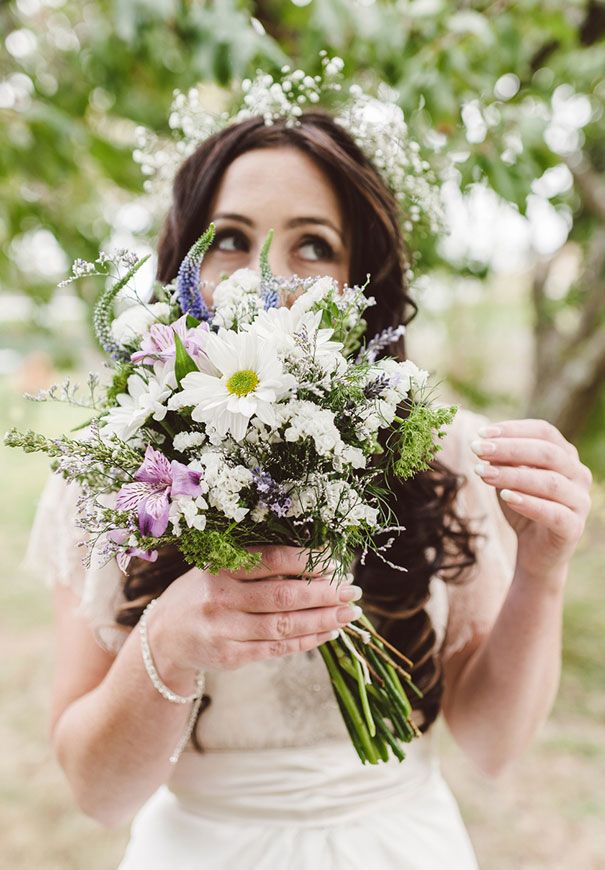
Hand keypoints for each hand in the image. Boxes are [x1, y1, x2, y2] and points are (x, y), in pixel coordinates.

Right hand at [146, 545, 361, 675]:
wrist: (163, 637)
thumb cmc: (202, 592)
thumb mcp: (218, 568)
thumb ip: (256, 563)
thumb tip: (317, 559)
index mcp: (220, 567)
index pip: (271, 559)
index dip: (307, 561)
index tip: (335, 562)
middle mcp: (221, 598)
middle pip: (283, 595)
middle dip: (324, 592)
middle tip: (352, 589)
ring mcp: (224, 631)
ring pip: (284, 626)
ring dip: (323, 619)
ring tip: (350, 613)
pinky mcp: (231, 657)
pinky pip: (277, 649)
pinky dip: (307, 641)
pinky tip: (329, 632)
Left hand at [471, 419, 591, 583]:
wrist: (535, 551)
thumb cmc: (522, 506)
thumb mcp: (509, 478)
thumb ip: (504, 461)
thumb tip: (486, 442)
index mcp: (566, 455)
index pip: (544, 431)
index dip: (513, 429)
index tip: (481, 432)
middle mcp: (579, 474)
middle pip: (548, 453)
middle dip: (509, 449)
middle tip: (478, 450)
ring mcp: (580, 501)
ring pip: (551, 482)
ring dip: (513, 475)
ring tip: (483, 473)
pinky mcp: (574, 528)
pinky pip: (554, 513)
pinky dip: (529, 503)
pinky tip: (505, 496)